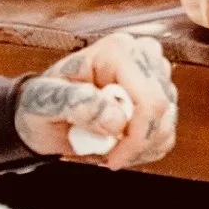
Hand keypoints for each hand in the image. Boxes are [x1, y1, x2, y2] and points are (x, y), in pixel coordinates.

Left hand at [13, 32, 176, 169]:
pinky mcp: (159, 94)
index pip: (149, 98)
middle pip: (162, 111)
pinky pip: (166, 132)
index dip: (136, 136)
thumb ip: (77, 104)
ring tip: (109, 149)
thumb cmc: (42, 102)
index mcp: (117, 51)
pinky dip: (146, 149)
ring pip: (166, 123)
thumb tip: (116, 120)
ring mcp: (153, 74)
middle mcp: (141, 56)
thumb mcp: (47, 102)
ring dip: (140, 148)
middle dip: (137, 143)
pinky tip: (121, 147)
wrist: (44, 112)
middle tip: (107, 154)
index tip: (112, 157)